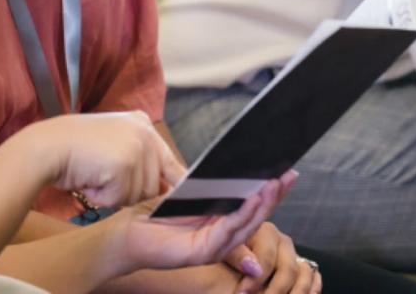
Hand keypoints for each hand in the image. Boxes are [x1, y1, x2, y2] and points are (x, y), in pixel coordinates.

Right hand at [35, 110, 184, 206]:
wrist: (47, 146)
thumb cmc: (74, 149)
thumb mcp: (113, 144)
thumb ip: (139, 159)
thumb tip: (166, 188)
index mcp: (142, 123)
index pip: (170, 161)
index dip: (174, 184)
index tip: (180, 196)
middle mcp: (144, 132)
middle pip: (153, 186)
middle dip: (127, 191)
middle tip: (102, 175)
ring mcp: (136, 146)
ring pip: (138, 195)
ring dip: (114, 195)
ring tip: (94, 174)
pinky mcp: (125, 164)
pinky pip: (120, 200)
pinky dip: (101, 198)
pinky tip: (89, 178)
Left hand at [110, 170, 298, 274]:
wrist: (126, 232)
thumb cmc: (156, 213)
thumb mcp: (189, 192)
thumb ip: (212, 184)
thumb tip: (234, 163)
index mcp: (221, 223)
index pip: (253, 206)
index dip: (272, 191)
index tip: (288, 170)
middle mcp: (221, 238)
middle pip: (256, 216)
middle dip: (274, 195)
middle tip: (289, 174)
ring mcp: (213, 247)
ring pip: (246, 225)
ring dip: (262, 204)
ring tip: (274, 183)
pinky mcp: (200, 252)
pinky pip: (225, 231)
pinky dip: (241, 215)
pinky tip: (251, 197)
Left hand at [224, 222, 318, 292]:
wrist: (231, 260)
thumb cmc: (226, 253)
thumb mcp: (225, 249)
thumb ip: (236, 255)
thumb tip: (253, 268)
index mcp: (266, 232)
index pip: (266, 259)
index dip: (254, 281)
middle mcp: (283, 242)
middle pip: (289, 270)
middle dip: (275, 291)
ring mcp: (294, 256)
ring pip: (304, 276)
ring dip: (296, 292)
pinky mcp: (300, 268)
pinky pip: (312, 280)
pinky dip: (310, 290)